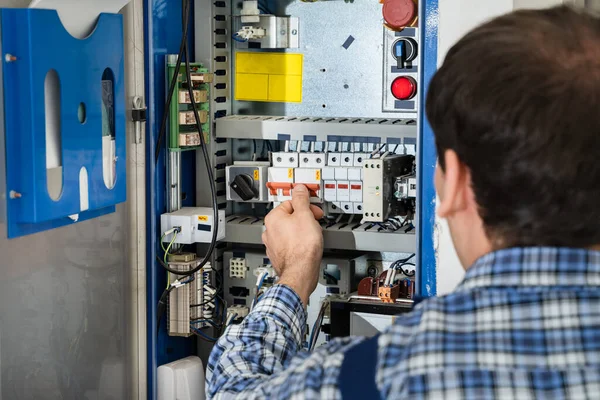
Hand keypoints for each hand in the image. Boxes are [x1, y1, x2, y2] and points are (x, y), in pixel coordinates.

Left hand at [262, 185, 323, 304]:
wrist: (301, 272)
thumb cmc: (302, 247)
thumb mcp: (305, 215)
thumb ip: (301, 199)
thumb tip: (299, 189)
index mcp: (273, 218)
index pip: (290, 203)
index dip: (305, 206)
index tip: (314, 210)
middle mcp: (269, 231)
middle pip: (290, 218)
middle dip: (304, 219)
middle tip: (315, 223)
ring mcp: (273, 245)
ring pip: (290, 232)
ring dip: (302, 232)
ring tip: (312, 236)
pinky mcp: (280, 256)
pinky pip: (290, 245)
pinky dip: (299, 244)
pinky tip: (307, 247)